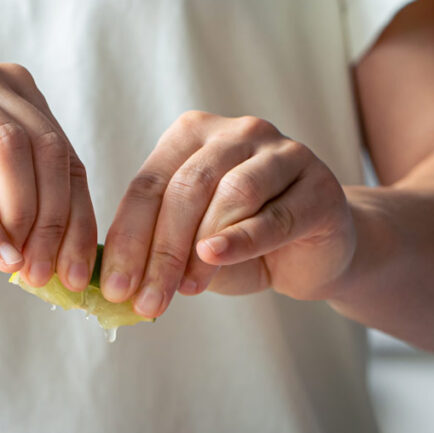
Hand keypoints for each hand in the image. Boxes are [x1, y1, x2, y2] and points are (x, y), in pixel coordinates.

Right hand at [0, 56, 95, 286]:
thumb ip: (2, 205)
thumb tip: (50, 253)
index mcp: (6, 91)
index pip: (63, 155)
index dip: (79, 218)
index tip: (81, 271)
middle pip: (49, 150)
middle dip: (60, 223)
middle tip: (56, 277)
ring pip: (13, 151)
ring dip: (27, 219)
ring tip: (24, 269)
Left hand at [101, 111, 355, 314]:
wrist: (314, 252)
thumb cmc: (242, 245)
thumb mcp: (191, 247)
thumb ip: (159, 252)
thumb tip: (118, 281)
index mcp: (192, 136)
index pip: (148, 185)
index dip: (127, 239)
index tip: (114, 288)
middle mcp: (237, 133)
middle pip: (187, 188)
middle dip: (160, 250)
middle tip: (146, 299)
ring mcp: (283, 152)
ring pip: (231, 193)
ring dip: (200, 247)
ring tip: (185, 288)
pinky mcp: (319, 185)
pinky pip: (275, 214)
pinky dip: (242, 240)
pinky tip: (215, 257)